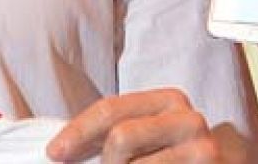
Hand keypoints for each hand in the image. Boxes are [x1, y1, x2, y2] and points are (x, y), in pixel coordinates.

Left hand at [47, 88, 233, 163]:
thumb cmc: (172, 157)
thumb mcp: (144, 136)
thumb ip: (112, 132)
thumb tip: (62, 147)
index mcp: (167, 99)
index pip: (109, 109)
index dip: (77, 131)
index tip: (54, 152)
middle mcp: (188, 117)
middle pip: (121, 136)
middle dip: (105, 160)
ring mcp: (203, 145)